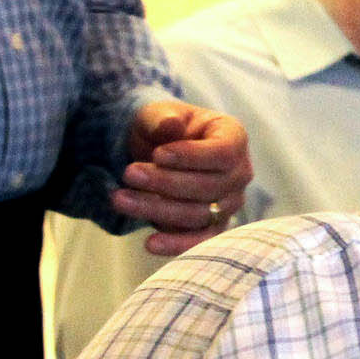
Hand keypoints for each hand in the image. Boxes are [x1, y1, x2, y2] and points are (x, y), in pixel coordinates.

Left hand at [113, 99, 251, 253]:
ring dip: (158, 209)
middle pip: (210, 186)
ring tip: (120, 198)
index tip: (158, 154)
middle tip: (130, 173)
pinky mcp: (213, 226)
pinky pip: (200, 240)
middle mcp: (239, 172)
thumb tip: (170, 125)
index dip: (192, 157)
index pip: (224, 153)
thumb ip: (162, 118)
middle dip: (166, 182)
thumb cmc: (162, 128)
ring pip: (198, 214)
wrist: (155, 152)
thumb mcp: (157, 114)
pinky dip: (176, 244)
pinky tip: (150, 243)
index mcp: (234, 137)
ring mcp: (229, 203)